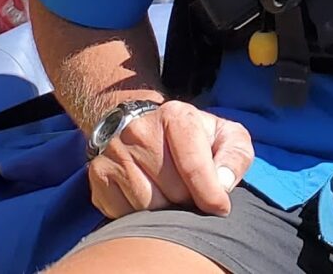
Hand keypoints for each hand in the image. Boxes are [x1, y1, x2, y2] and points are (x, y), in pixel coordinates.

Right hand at [85, 98, 255, 217]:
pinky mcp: (98, 175)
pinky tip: (148, 197)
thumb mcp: (225, 137)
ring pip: (147, 207)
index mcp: (176, 116)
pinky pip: (123, 213)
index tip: (220, 208)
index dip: (210, 194)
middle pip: (173, 192)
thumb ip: (235, 156)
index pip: (193, 165)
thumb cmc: (193, 138)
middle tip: (191, 193)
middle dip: (188, 201)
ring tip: (171, 195)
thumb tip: (223, 184)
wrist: (143, 125)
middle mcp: (139, 131)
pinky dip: (139, 215)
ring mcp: (114, 153)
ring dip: (165, 211)